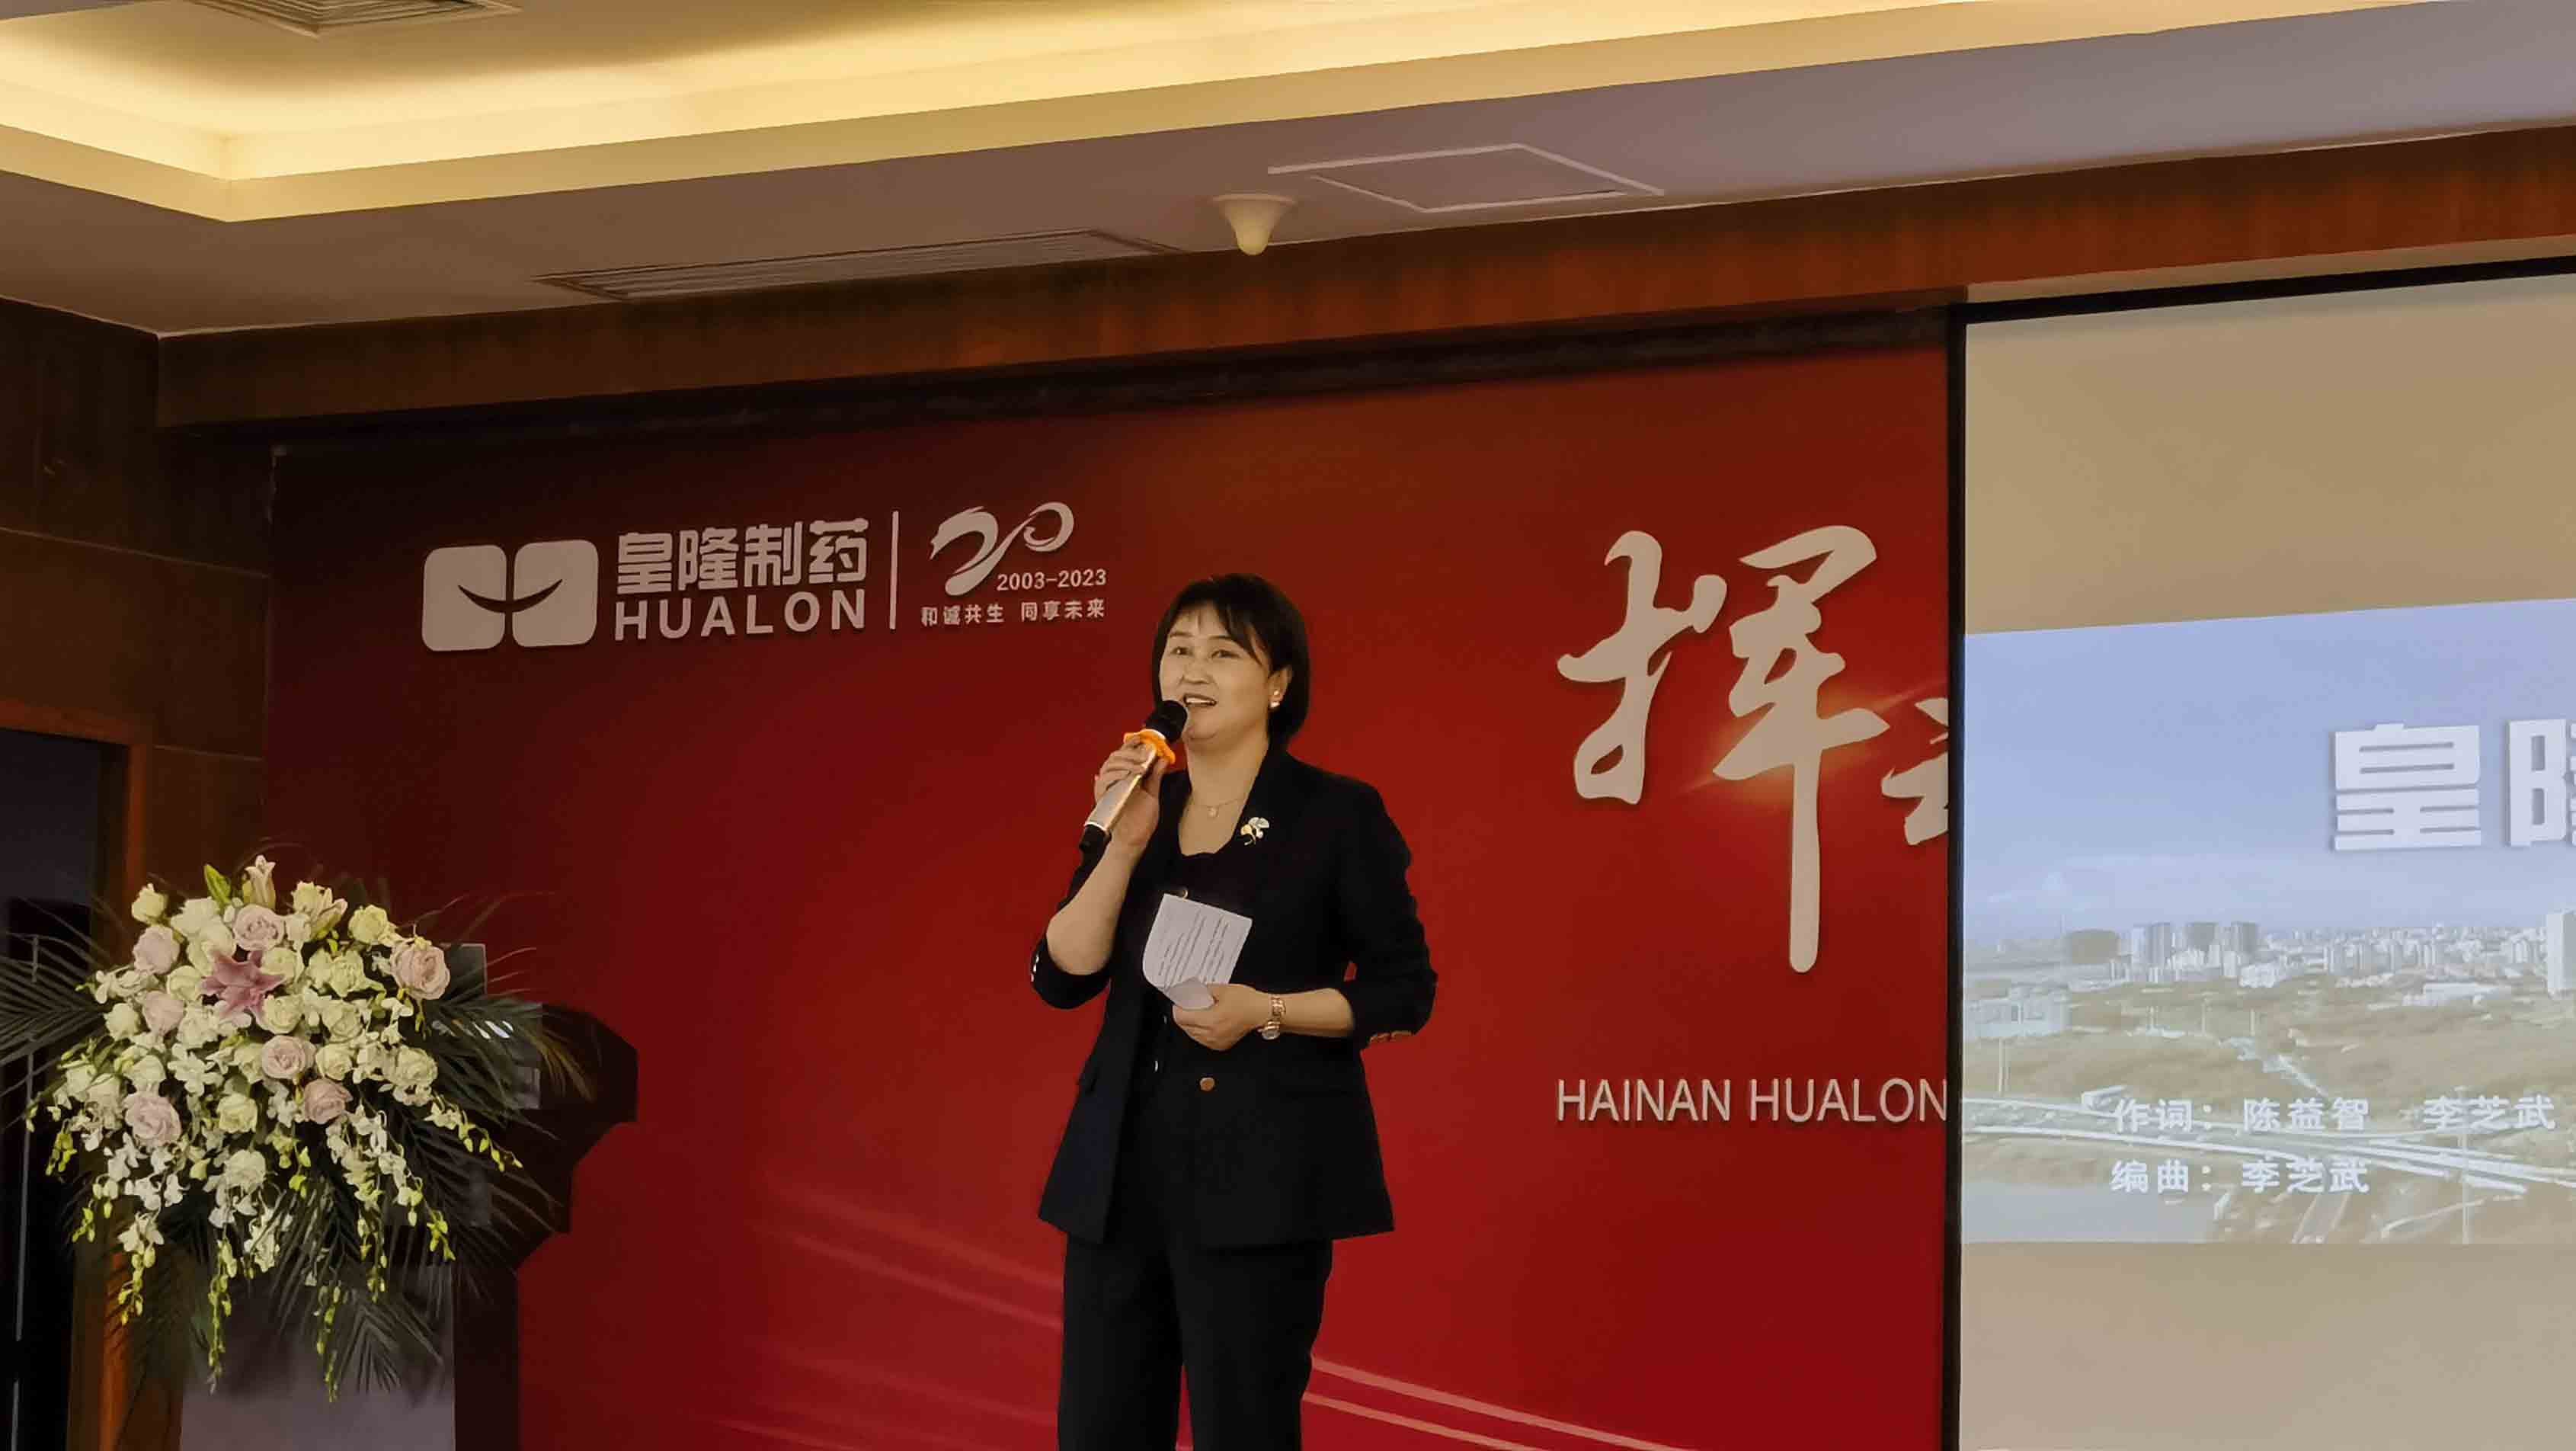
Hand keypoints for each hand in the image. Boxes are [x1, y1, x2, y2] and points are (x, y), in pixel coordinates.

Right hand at [1090, 739, 1164, 853]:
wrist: (1134, 840)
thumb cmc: (1141, 820)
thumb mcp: (1152, 794)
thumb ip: (1155, 776)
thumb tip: (1162, 758)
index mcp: (1125, 777)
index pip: (1124, 754)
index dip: (1131, 743)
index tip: (1143, 738)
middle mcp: (1113, 780)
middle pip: (1115, 756)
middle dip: (1130, 752)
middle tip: (1144, 755)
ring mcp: (1107, 788)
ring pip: (1108, 765)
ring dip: (1125, 763)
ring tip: (1139, 767)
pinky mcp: (1103, 797)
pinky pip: (1103, 781)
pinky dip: (1114, 775)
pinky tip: (1126, 775)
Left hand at [1172, 983, 1268, 1051]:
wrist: (1262, 1013)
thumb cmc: (1248, 1002)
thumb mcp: (1222, 989)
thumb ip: (1204, 990)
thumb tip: (1193, 992)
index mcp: (1210, 1020)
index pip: (1181, 1018)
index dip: (1178, 1008)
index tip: (1180, 1002)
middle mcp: (1211, 1034)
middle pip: (1185, 1027)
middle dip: (1185, 1015)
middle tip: (1190, 1005)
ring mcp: (1215, 1042)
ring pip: (1192, 1034)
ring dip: (1191, 1024)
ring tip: (1200, 1012)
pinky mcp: (1220, 1045)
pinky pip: (1202, 1039)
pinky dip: (1200, 1031)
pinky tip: (1207, 1021)